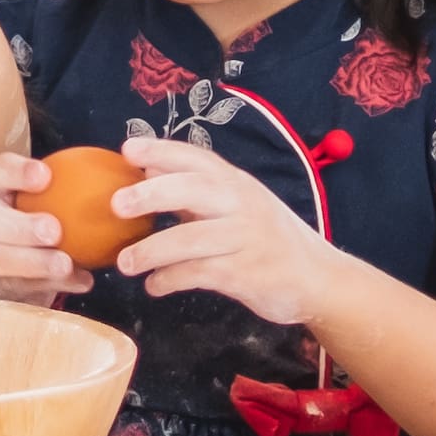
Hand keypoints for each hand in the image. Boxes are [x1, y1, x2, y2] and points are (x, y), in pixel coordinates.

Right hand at [0, 152, 76, 303]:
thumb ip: (81, 185)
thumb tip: (129, 173)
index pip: (1, 170)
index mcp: (1, 189)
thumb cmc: (47, 217)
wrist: (21, 265)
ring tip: (65, 264)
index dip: (18, 172)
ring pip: (0, 260)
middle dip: (21, 226)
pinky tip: (82, 281)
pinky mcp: (1, 286)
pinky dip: (55, 285)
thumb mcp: (58, 197)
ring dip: (36, 263)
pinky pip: (23, 287)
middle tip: (53, 230)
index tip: (46, 175)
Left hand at [107, 132, 347, 323]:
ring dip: (151, 251)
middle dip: (151, 193)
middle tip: (116, 204)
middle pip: (192, 189)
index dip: (161, 150)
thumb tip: (146, 172)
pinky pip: (198, 273)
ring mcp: (244, 238)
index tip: (127, 149)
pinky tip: (154, 286)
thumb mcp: (239, 206)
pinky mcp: (245, 273)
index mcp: (236, 183)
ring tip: (124, 263)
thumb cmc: (269, 238)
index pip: (196, 158)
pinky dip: (169, 280)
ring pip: (189, 238)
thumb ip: (196, 193)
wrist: (319, 277)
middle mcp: (241, 204)